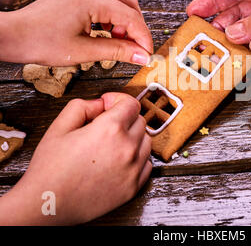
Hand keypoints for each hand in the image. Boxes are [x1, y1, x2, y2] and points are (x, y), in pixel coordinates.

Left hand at [0, 0, 152, 65]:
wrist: (14, 34)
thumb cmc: (41, 42)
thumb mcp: (84, 51)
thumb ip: (118, 51)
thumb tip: (142, 56)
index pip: (131, 18)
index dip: (143, 38)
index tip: (147, 54)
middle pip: (130, 6)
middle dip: (136, 29)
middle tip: (135, 50)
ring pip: (121, 0)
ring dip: (126, 20)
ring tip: (118, 41)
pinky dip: (114, 14)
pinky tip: (107, 31)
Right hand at [0, 92, 151, 224]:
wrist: (48, 205)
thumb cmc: (50, 169)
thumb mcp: (59, 127)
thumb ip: (82, 106)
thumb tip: (100, 104)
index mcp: (110, 129)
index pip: (131, 103)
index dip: (117, 100)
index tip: (107, 105)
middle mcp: (127, 148)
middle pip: (139, 121)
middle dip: (124, 118)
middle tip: (104, 126)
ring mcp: (133, 169)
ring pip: (146, 141)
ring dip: (132, 137)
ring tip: (111, 144)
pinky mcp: (133, 187)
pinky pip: (147, 164)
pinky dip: (137, 158)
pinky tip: (118, 160)